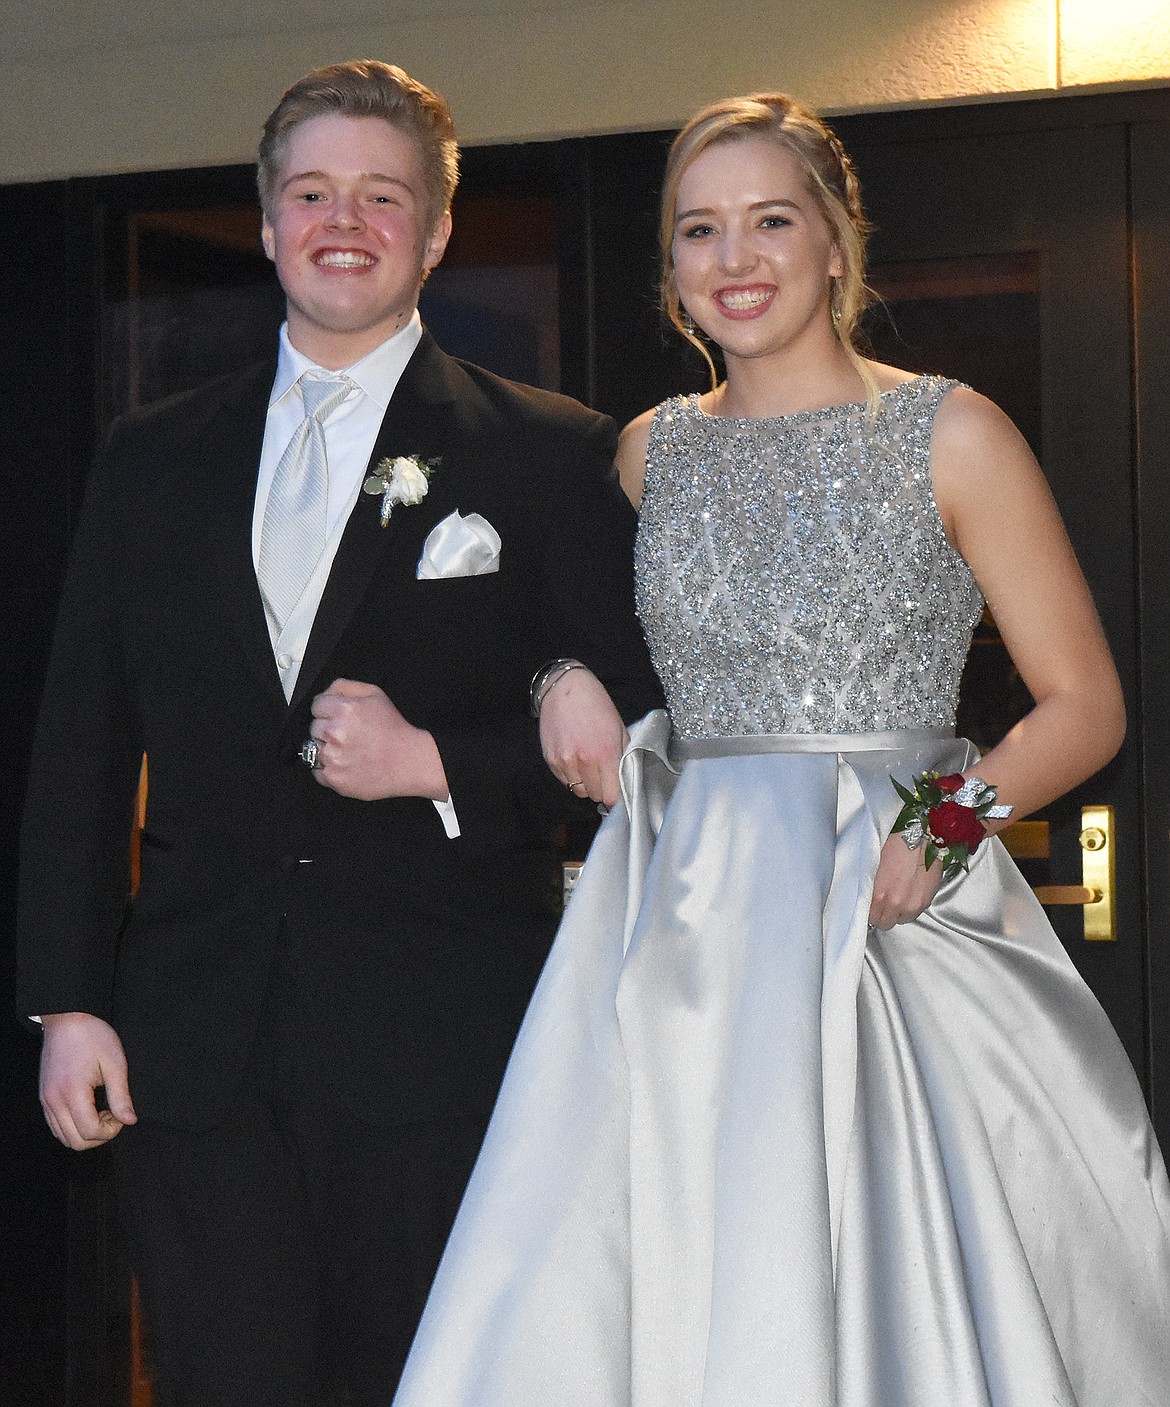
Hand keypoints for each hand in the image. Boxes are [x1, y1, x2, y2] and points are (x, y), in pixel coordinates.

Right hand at [39, 1012, 135, 1149]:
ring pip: (63, 1137)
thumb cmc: (92, 1036)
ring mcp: (46, 1100)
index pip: (90, 1131)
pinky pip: (56, 1126)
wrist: (67, 1019)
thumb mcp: (115, 1063)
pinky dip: (74, 1127)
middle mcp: (53, 1100)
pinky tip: (89, 1110)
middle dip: (99, 1136)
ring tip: (102, 1112)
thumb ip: (121, 1096)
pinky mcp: (44, 1097)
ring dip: (86, 1133)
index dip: (111, 1130)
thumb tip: (129, 1120)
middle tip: (114, 1116)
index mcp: (71, 1092)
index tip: (122, 1115)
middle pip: (75, 1141)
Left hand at [309, 679, 448, 800]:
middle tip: (349, 736)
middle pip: (314, 728)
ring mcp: (333, 758)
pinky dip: (329, 769)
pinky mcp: (334, 778)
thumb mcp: (375, 694)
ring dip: (327, 750)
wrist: (410, 762)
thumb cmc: (394, 729)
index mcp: (344, 709)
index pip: (316, 706)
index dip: (329, 711)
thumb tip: (324, 693)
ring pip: (314, 749)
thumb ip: (344, 686)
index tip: (341, 718)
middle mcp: (335, 733)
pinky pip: (317, 771)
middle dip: (328, 730)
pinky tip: (348, 765)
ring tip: (350, 751)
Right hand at [539, 668, 627, 809]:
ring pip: (578, 790)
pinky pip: (565, 781)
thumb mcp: (619, 729)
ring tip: (587, 761)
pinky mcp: (551, 760)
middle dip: (601, 787)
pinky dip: (571, 775)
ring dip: (585, 782)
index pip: (611, 796)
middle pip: (595, 796)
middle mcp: (583, 761)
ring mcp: (564, 762)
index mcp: (605, 753)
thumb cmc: (596, 705)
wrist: (565, 688)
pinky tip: (575, 756)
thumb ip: (623, 758)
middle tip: (603, 770)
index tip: (617, 790)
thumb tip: (624, 782)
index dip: (616, 796)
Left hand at [868, 832, 943, 929]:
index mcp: (879, 894)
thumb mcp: (874, 865)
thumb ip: (870, 886)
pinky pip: (915, 914)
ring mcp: (912, 905)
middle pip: (884, 923)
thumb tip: (867, 896)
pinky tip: (909, 893)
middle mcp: (896, 903)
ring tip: (898, 896)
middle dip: (883, 914)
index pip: (869, 918)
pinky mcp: (926, 902)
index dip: (870, 912)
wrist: (922, 837)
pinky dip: (911, 907)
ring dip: (898, 912)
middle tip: (883, 903)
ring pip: (901, 920)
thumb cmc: (898, 845)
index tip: (871, 907)